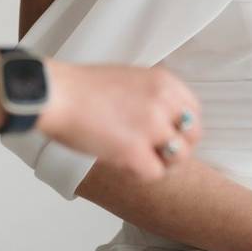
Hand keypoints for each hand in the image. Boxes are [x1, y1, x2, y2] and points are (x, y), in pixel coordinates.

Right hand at [37, 60, 201, 180]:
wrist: (57, 94)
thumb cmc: (82, 88)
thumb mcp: (130, 77)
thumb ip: (152, 95)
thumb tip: (164, 119)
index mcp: (164, 81)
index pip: (194, 110)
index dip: (183, 127)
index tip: (170, 135)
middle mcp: (164, 102)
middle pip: (193, 134)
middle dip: (179, 146)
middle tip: (159, 153)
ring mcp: (151, 127)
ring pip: (179, 156)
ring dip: (162, 161)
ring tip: (140, 159)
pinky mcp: (134, 151)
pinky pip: (155, 173)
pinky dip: (142, 173)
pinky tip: (125, 164)